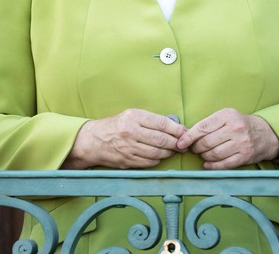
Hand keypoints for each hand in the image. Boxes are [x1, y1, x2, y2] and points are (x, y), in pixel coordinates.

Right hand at [62, 109, 186, 169]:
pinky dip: (157, 160)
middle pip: (162, 140)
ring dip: (168, 153)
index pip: (162, 123)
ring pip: (157, 153)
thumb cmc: (116, 125)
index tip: (185, 132)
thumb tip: (175, 126)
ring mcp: (128, 148)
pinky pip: (148, 163)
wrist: (92, 141)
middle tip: (183, 144)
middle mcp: (131, 132)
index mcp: (134, 117)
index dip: (177, 129)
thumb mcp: (132, 115)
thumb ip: (151, 120)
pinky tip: (160, 156)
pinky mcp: (126, 161)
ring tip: (173, 150)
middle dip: (176, 143)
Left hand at [177, 108, 278, 169]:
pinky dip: (213, 166)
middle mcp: (235, 128)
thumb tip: (185, 137)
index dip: (188, 137)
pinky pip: (223, 164)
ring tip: (204, 154)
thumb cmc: (240, 124)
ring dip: (204, 157)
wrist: (266, 134)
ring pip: (214, 154)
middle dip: (196, 148)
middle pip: (206, 143)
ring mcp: (241, 143)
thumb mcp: (226, 117)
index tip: (180, 144)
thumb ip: (208, 124)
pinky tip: (208, 164)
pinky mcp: (245, 156)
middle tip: (195, 149)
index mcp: (228, 115)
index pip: (203, 127)